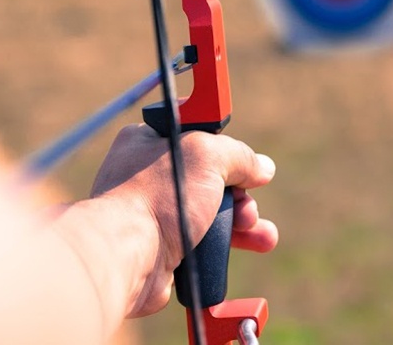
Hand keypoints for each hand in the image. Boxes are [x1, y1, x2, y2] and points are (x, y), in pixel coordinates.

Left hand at [90, 124, 277, 316]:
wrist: (129, 257)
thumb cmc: (157, 197)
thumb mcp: (206, 155)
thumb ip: (239, 155)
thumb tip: (262, 167)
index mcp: (148, 140)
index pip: (194, 134)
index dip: (222, 147)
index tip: (242, 162)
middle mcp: (147, 174)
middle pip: (209, 176)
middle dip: (240, 192)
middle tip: (246, 206)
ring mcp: (155, 211)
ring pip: (211, 210)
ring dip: (244, 220)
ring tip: (263, 235)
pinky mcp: (163, 244)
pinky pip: (204, 239)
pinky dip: (229, 242)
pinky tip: (254, 244)